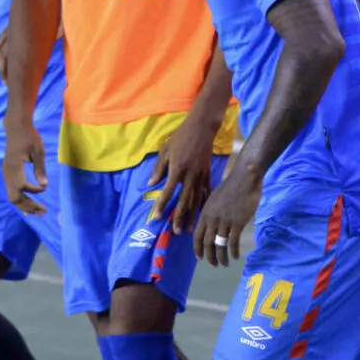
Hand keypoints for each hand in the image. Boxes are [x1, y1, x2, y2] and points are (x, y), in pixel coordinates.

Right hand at [2, 121, 48, 215]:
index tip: (44, 188)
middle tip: (43, 212)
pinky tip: (28, 208)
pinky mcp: (7, 173)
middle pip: (15, 196)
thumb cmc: (29, 136)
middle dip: (29, 206)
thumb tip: (45, 185)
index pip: (22, 186)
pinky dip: (20, 200)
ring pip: (12, 196)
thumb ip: (40, 168)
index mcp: (14, 166)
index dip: (34, 190)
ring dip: (24, 206)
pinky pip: (11, 191)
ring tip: (37, 213)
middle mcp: (7, 172)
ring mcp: (5, 173)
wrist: (16, 127)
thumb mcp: (39, 150)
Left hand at [152, 116, 217, 234]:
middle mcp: (190, 175)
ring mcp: (201, 176)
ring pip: (196, 199)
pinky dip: (203, 204)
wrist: (202, 128)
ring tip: (189, 229)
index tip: (158, 216)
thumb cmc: (180, 138)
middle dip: (180, 216)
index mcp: (177, 169)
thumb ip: (158, 169)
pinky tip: (202, 214)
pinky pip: (206, 192)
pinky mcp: (208, 174)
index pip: (168, 190)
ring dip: (192, 215)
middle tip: (176, 231)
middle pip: (184, 200)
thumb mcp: (165, 150)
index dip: (162, 204)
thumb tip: (151, 184)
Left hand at [193, 164, 260, 266]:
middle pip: (208, 243)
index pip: (197, 236)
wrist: (244, 178)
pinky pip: (233, 242)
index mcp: (205, 213)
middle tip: (213, 264)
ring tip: (224, 264)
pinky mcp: (237, 223)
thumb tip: (210, 224)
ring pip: (220, 245)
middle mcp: (212, 219)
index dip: (197, 248)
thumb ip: (211, 212)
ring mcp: (224, 222)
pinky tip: (235, 257)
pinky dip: (233, 252)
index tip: (199, 257)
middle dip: (209, 256)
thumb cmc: (231, 186)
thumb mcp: (214, 199)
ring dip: (221, 257)